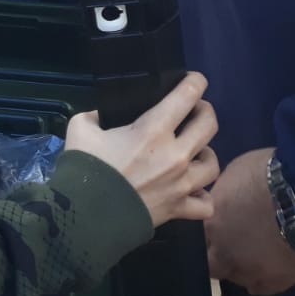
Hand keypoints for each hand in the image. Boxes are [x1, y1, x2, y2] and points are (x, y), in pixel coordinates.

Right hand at [64, 72, 220, 228]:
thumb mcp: (80, 128)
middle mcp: (176, 154)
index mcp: (153, 130)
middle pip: (209, 125)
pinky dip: (203, 196)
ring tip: (196, 152)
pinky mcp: (180, 209)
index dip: (195, 82)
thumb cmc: (86, 168)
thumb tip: (102, 115)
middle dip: (205, 112)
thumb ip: (95, 115)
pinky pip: (207, 204)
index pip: (187, 96)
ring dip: (206, 153)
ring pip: (214, 164)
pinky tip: (194, 190)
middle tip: (194, 112)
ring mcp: (182, 184)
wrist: (86, 215)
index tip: (194, 80)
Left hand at [205, 147, 294, 295]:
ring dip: (240, 267)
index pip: (197, 236)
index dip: (207, 232)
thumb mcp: (233, 175)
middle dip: (217, 254)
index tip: (216, 227)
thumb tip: (222, 205)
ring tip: (253, 255)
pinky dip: (261, 278)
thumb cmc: (269, 175)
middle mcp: (224, 252)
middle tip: (231, 244)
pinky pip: (260, 288)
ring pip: (235, 277)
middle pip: (211, 263)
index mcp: (211, 224)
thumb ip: (223, 197)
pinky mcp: (275, 282)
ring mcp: (249, 271)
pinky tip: (266, 269)